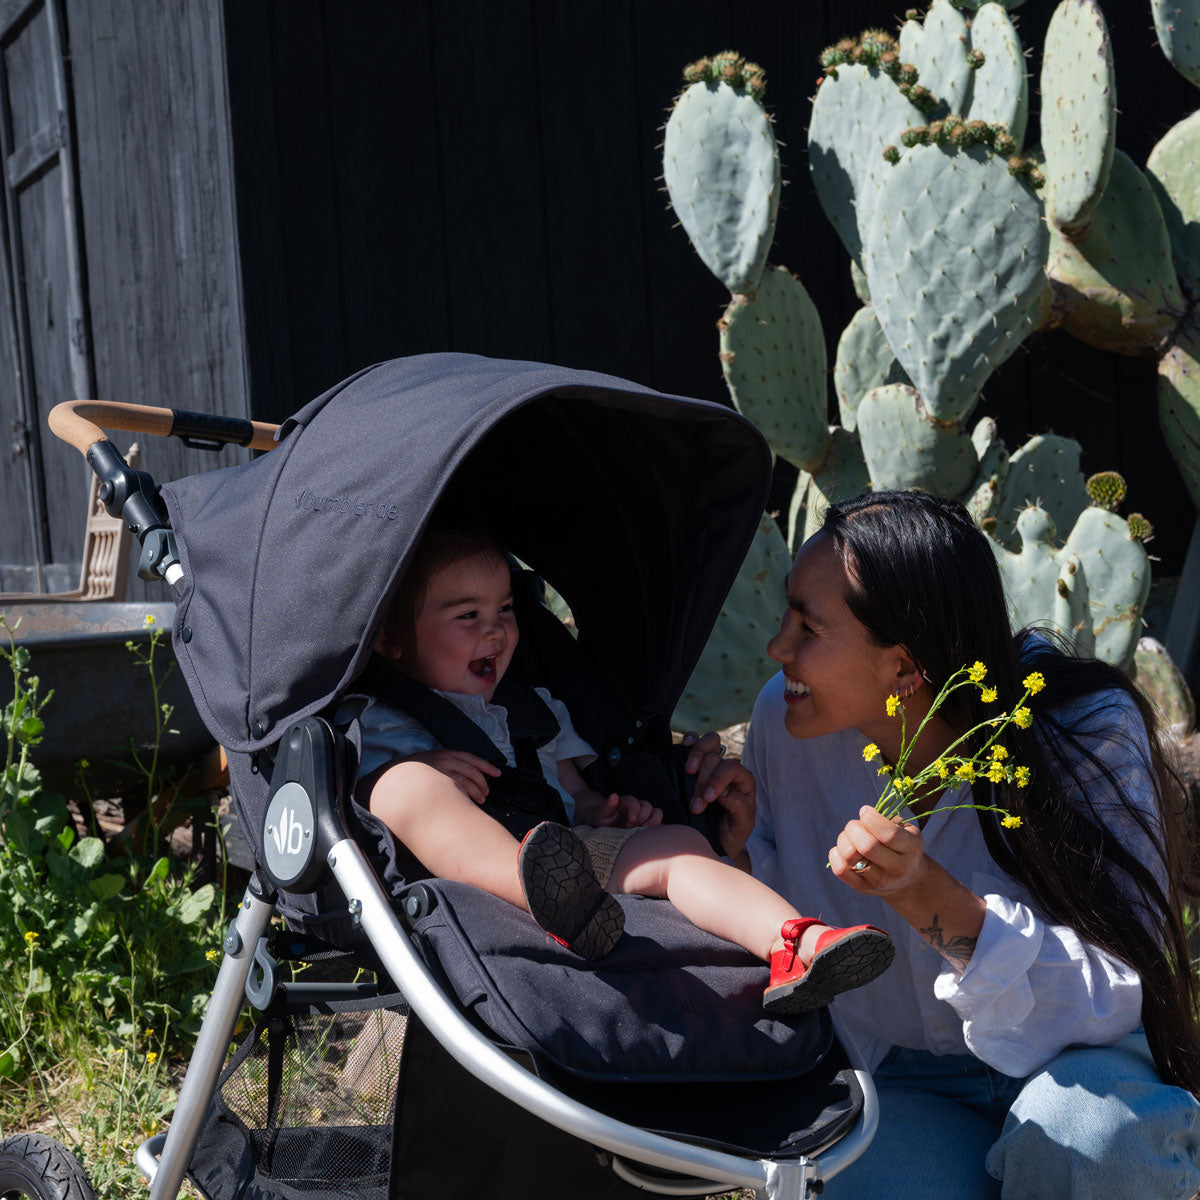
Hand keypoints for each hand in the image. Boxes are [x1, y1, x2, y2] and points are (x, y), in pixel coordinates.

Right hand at [404, 750, 500, 804]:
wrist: (397, 775)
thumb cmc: (417, 769)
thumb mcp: (434, 759)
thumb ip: (450, 763)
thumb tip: (466, 775)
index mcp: (448, 754)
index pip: (473, 759)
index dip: (487, 766)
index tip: (497, 773)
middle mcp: (447, 761)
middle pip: (473, 772)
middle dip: (482, 783)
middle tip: (487, 792)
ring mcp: (443, 774)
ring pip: (467, 783)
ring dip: (477, 791)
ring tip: (482, 799)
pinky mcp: (439, 786)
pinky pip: (458, 792)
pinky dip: (466, 796)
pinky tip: (470, 802)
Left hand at [602, 792, 662, 828]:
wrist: (605, 831)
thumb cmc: (603, 821)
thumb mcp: (602, 814)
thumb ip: (607, 805)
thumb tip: (614, 795)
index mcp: (626, 802)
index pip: (634, 801)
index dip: (635, 810)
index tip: (630, 822)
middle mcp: (637, 807)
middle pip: (647, 806)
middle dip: (643, 817)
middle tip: (634, 828)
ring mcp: (644, 816)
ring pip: (656, 812)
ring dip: (653, 821)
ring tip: (645, 831)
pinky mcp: (649, 826)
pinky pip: (660, 824)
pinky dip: (658, 829)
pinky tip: (650, 836)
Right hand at [681, 731, 754, 859]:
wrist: (716, 841)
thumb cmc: (732, 834)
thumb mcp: (742, 826)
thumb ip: (739, 807)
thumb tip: (724, 791)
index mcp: (744, 781)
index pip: (732, 768)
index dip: (718, 780)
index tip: (706, 798)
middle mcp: (729, 769)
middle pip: (716, 758)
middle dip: (703, 780)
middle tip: (695, 805)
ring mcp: (713, 765)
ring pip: (710, 741)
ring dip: (697, 754)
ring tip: (688, 771)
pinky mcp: (696, 764)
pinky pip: (695, 741)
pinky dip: (690, 739)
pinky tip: (685, 745)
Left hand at [829, 806, 928, 896]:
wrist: (906, 880)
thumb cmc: (902, 845)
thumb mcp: (905, 830)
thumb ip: (887, 820)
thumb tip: (864, 814)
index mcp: (912, 848)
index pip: (889, 835)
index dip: (871, 819)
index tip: (865, 812)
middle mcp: (897, 868)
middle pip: (867, 846)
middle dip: (854, 827)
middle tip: (855, 825)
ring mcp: (879, 881)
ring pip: (850, 856)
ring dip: (843, 839)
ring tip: (850, 837)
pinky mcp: (862, 888)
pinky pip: (840, 869)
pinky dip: (836, 854)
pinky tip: (843, 849)